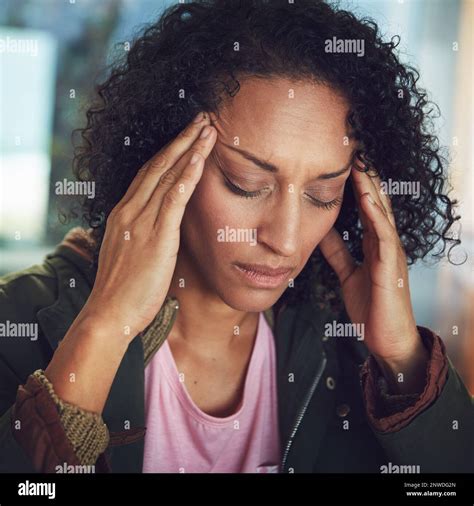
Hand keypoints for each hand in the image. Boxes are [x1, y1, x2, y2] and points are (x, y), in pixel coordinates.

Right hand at [81, 112, 216, 341]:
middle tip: (201, 118)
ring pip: (167, 175)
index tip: (185, 137)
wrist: (109, 314)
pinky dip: (187, 175)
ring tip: (208, 128)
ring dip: (189, 149)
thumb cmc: (122, 291)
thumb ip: (144, 235)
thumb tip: (160, 228)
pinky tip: (200, 158)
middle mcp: (130, 210)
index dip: (168, 152)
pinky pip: (173, 198)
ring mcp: (141, 221)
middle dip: (181, 140)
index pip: (148, 174)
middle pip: (158, 165)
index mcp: (124, 214)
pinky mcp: (156, 236)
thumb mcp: (131, 254)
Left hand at [319, 165, 428, 391]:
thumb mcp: (348, 274)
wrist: (386, 339)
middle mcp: (384, 243)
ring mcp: (390, 253)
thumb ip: (338, 253)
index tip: (342, 160)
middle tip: (354, 148)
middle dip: (365, 176)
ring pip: (381, 212)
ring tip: (361, 162)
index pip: (365, 207)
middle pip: (375, 202)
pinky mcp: (391, 267)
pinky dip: (375, 215)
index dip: (355, 184)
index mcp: (374, 244)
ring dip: (371, 187)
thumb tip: (320, 231)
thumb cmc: (371, 307)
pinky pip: (383, 236)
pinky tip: (366, 197)